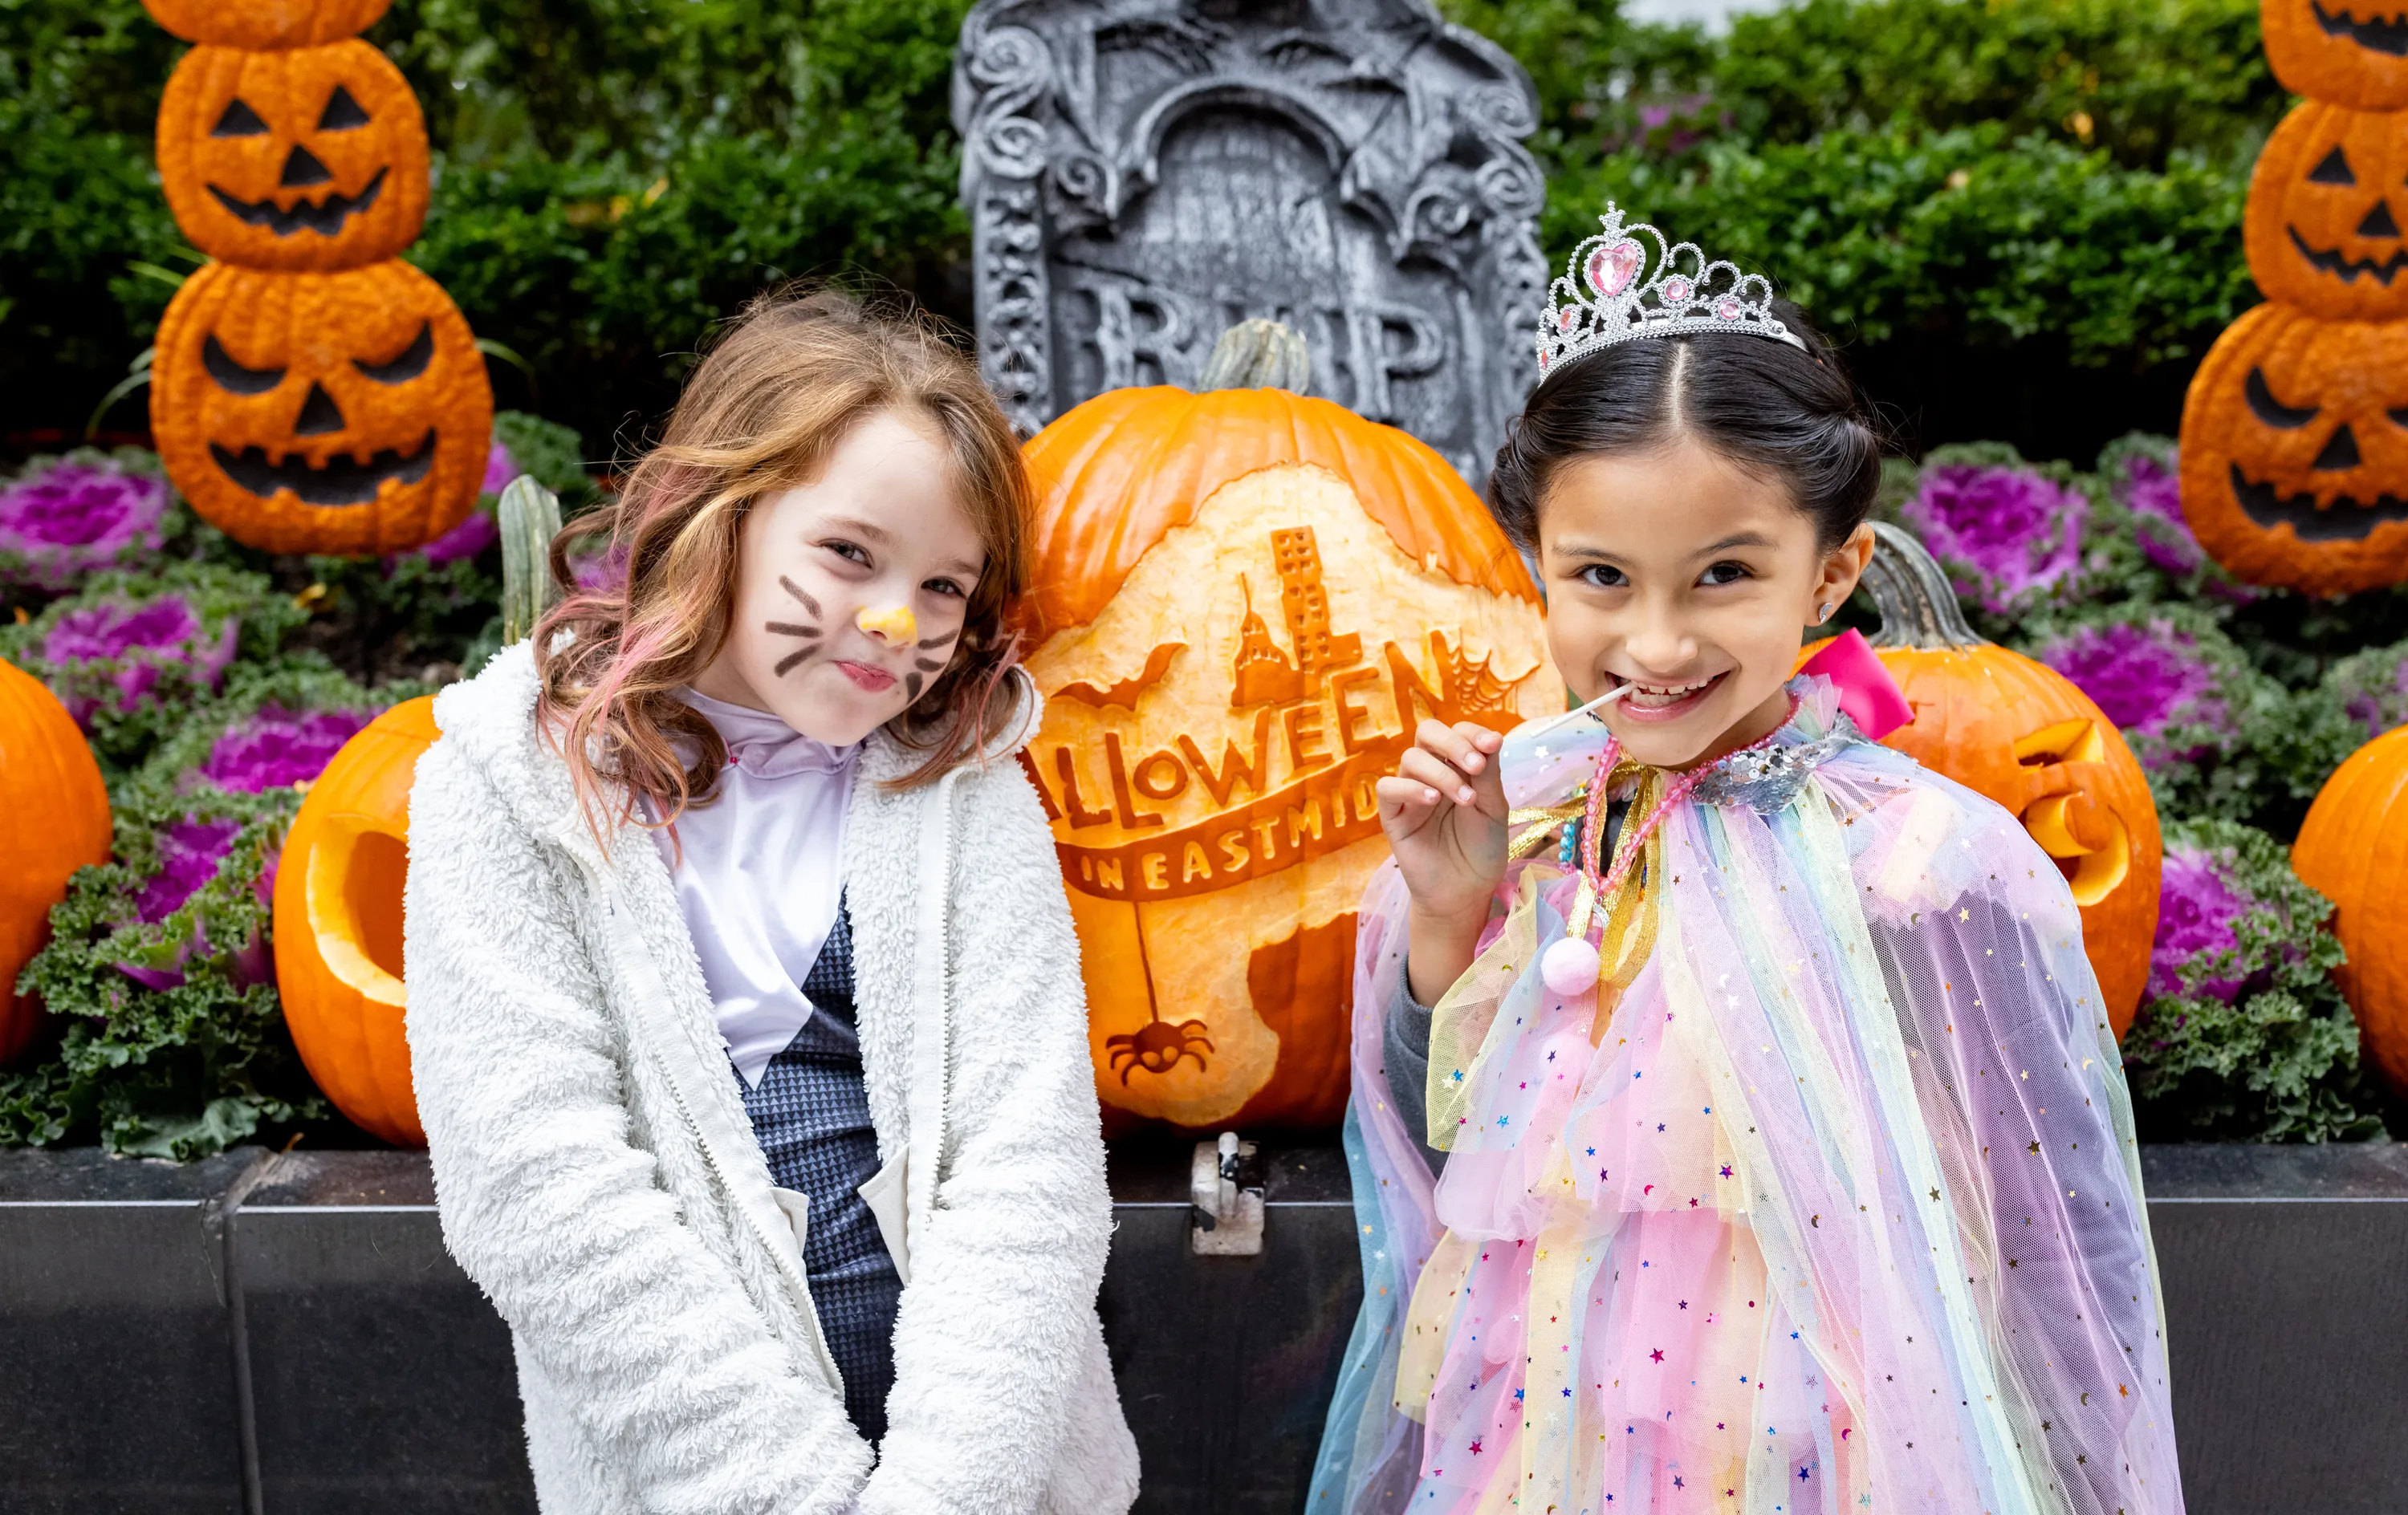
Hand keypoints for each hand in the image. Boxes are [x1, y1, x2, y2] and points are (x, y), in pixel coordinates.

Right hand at [1376, 719, 1507, 1002]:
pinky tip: (1433, 801)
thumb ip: (1488, 774)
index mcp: (1458, 766)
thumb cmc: (1481, 850)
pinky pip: (1388, 789)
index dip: (1473, 732)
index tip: (1492, 746)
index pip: (1457, 732)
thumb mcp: (1493, 809)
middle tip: (1476, 765)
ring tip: (1464, 799)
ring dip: (1441, 772)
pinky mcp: (1393, 815)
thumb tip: (1492, 737)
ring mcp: (1410, 792)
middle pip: (1427, 733)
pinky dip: (1411, 788)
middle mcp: (1432, 773)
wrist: (1465, 893)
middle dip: (1453, 742)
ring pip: (1411, 759)